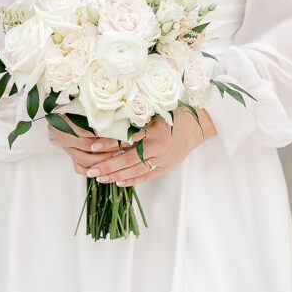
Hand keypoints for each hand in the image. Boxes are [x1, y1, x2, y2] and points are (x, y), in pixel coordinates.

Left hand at [48, 108, 216, 186]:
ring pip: (136, 170)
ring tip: (100, 179)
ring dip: (116, 175)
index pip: (127, 139)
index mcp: (154, 129)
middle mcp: (157, 146)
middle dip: (108, 166)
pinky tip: (120, 182)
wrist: (201, 124)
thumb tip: (114, 120)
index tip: (93, 147)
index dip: (109, 143)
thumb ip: (138, 115)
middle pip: (128, 159)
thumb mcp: (158, 109)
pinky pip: (147, 175)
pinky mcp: (167, 165)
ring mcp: (162, 158)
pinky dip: (133, 180)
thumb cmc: (178, 113)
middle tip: (90, 171)